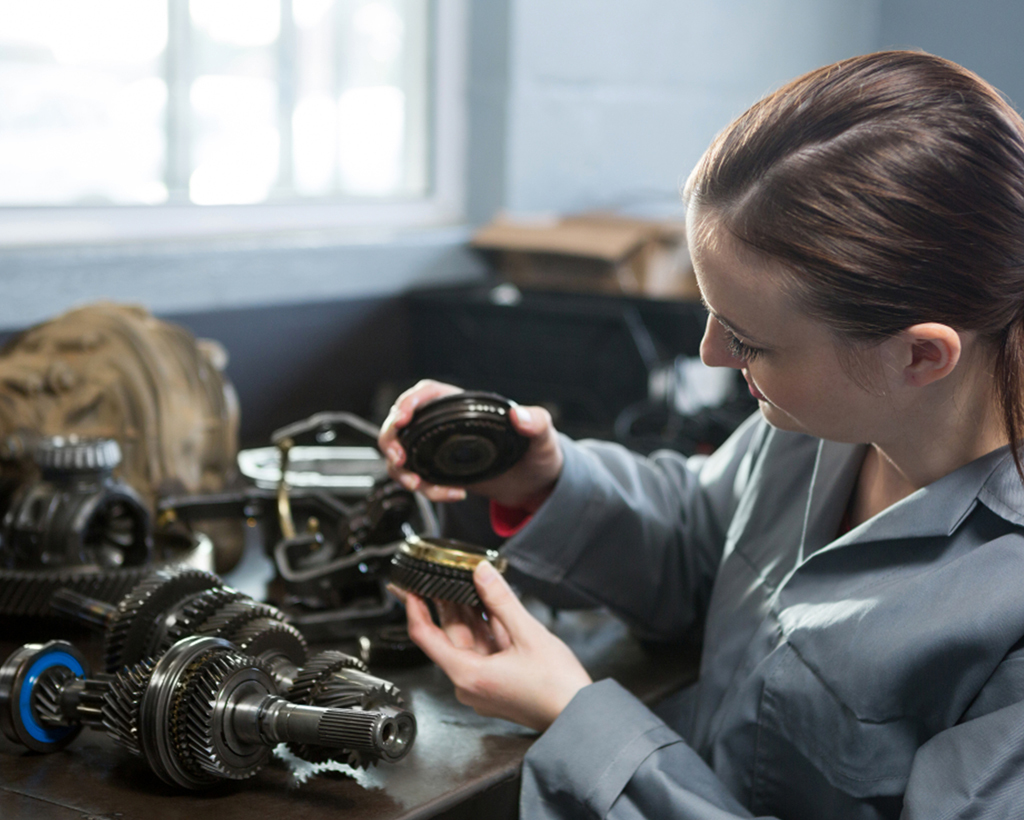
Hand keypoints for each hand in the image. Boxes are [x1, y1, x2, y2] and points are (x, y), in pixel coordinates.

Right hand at [378, 379, 563, 509]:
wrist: (537, 485)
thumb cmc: (540, 452)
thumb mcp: (543, 437)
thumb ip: (537, 423)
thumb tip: (520, 416)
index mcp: (466, 407)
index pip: (427, 394)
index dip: (409, 402)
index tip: (402, 417)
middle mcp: (447, 426)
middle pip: (403, 422)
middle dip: (392, 439)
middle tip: (399, 459)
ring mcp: (441, 450)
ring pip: (403, 453)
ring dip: (401, 470)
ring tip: (417, 485)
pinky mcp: (442, 473)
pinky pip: (418, 478)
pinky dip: (426, 490)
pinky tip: (451, 495)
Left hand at [393, 562, 591, 731]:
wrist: (579, 716)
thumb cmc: (557, 688)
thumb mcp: (527, 633)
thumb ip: (501, 599)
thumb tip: (481, 572)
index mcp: (467, 675)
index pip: (425, 636)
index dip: (413, 607)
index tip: (407, 588)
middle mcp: (469, 683)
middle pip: (449, 635)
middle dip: (447, 602)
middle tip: (440, 574)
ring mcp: (482, 684)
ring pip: (467, 640)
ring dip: (468, 612)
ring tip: (467, 582)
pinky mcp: (496, 683)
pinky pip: (483, 649)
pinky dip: (485, 627)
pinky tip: (489, 606)